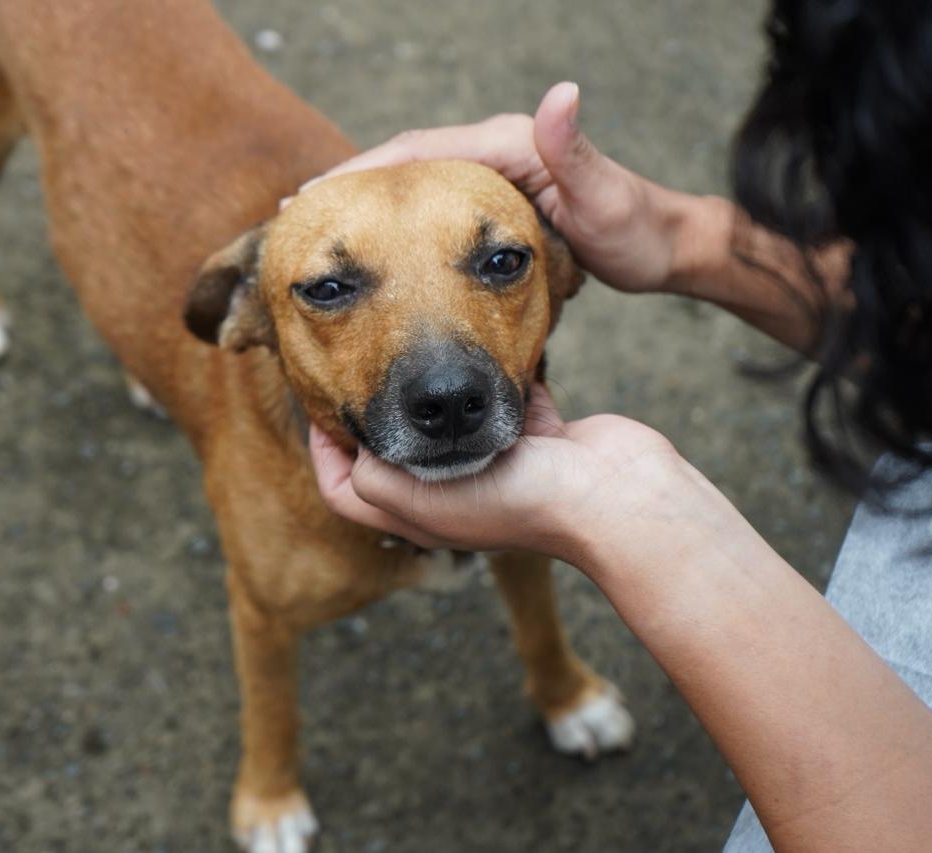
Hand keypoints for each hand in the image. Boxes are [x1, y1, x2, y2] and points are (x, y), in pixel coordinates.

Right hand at [302, 82, 698, 295]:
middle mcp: (494, 149)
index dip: (366, 171)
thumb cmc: (636, 230)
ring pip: (412, 183)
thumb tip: (561, 95)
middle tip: (299, 209)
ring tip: (318, 223)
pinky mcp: (491, 199)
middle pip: (405, 160)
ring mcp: (492, 172)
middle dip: (352, 183)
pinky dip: (394, 217)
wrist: (661, 247)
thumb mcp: (606, 198)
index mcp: (507, 144)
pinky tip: (371, 242)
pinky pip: (429, 204)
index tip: (319, 195)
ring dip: (367, 200)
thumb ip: (575, 151)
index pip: (420, 149)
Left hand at [309, 384, 695, 567]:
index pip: (349, 493)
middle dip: (379, 416)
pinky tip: (486, 348)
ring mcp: (498, 465)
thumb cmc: (516, 502)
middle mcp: (454, 492)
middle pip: (398, 457)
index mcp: (420, 515)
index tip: (323, 408)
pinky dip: (496, 379)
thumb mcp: (419, 500)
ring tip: (418, 354)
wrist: (608, 493)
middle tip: (363, 366)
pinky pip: (505, 404)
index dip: (326, 454)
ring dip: (437, 397)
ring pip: (452, 426)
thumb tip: (358, 448)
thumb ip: (372, 478)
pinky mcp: (538, 437)